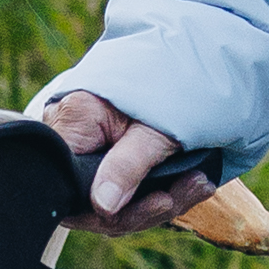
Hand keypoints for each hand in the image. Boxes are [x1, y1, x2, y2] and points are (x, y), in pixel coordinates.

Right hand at [39, 90, 197, 232]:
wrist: (190, 58)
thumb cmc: (168, 83)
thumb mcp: (155, 127)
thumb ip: (127, 166)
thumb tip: (103, 207)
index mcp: (74, 121)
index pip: (69, 184)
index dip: (106, 209)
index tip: (159, 203)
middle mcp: (72, 138)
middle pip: (91, 201)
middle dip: (143, 210)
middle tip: (183, 197)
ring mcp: (88, 151)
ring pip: (112, 204)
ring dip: (160, 202)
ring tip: (199, 185)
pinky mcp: (109, 160)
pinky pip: (127, 193)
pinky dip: (162, 192)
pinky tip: (195, 184)